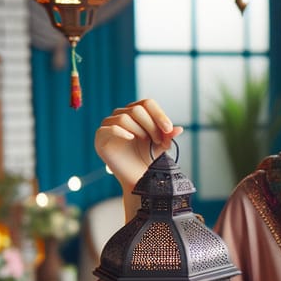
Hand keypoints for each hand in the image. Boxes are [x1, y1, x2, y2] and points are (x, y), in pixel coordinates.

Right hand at [95, 99, 182, 215]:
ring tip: (147, 142)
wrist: (138, 177)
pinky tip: (131, 138)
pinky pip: (109, 128)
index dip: (159, 114)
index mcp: (137, 112)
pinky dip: (121, 132)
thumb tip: (179, 129)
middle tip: (159, 141)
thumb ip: (168, 136)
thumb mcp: (162, 145)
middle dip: (151, 125)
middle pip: (136, 110)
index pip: (147, 103)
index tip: (168, 129)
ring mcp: (109, 125)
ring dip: (140, 130)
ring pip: (124, 117)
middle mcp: (122, 115)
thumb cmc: (149, 158)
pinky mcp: (101, 137)